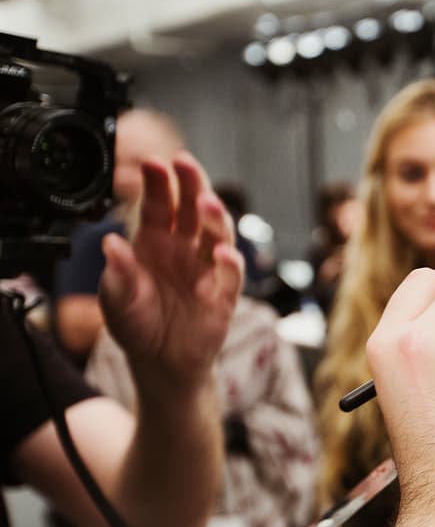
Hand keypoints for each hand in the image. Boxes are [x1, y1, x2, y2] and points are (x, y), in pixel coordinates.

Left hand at [99, 152, 242, 391]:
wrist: (160, 363)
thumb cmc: (137, 324)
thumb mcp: (115, 300)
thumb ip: (117, 274)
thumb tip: (111, 244)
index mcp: (155, 242)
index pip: (160, 205)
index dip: (159, 183)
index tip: (153, 163)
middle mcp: (184, 249)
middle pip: (194, 209)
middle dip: (192, 184)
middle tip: (184, 163)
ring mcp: (207, 269)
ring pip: (218, 233)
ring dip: (214, 216)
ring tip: (205, 203)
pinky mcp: (223, 294)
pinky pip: (231, 274)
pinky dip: (229, 262)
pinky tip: (220, 253)